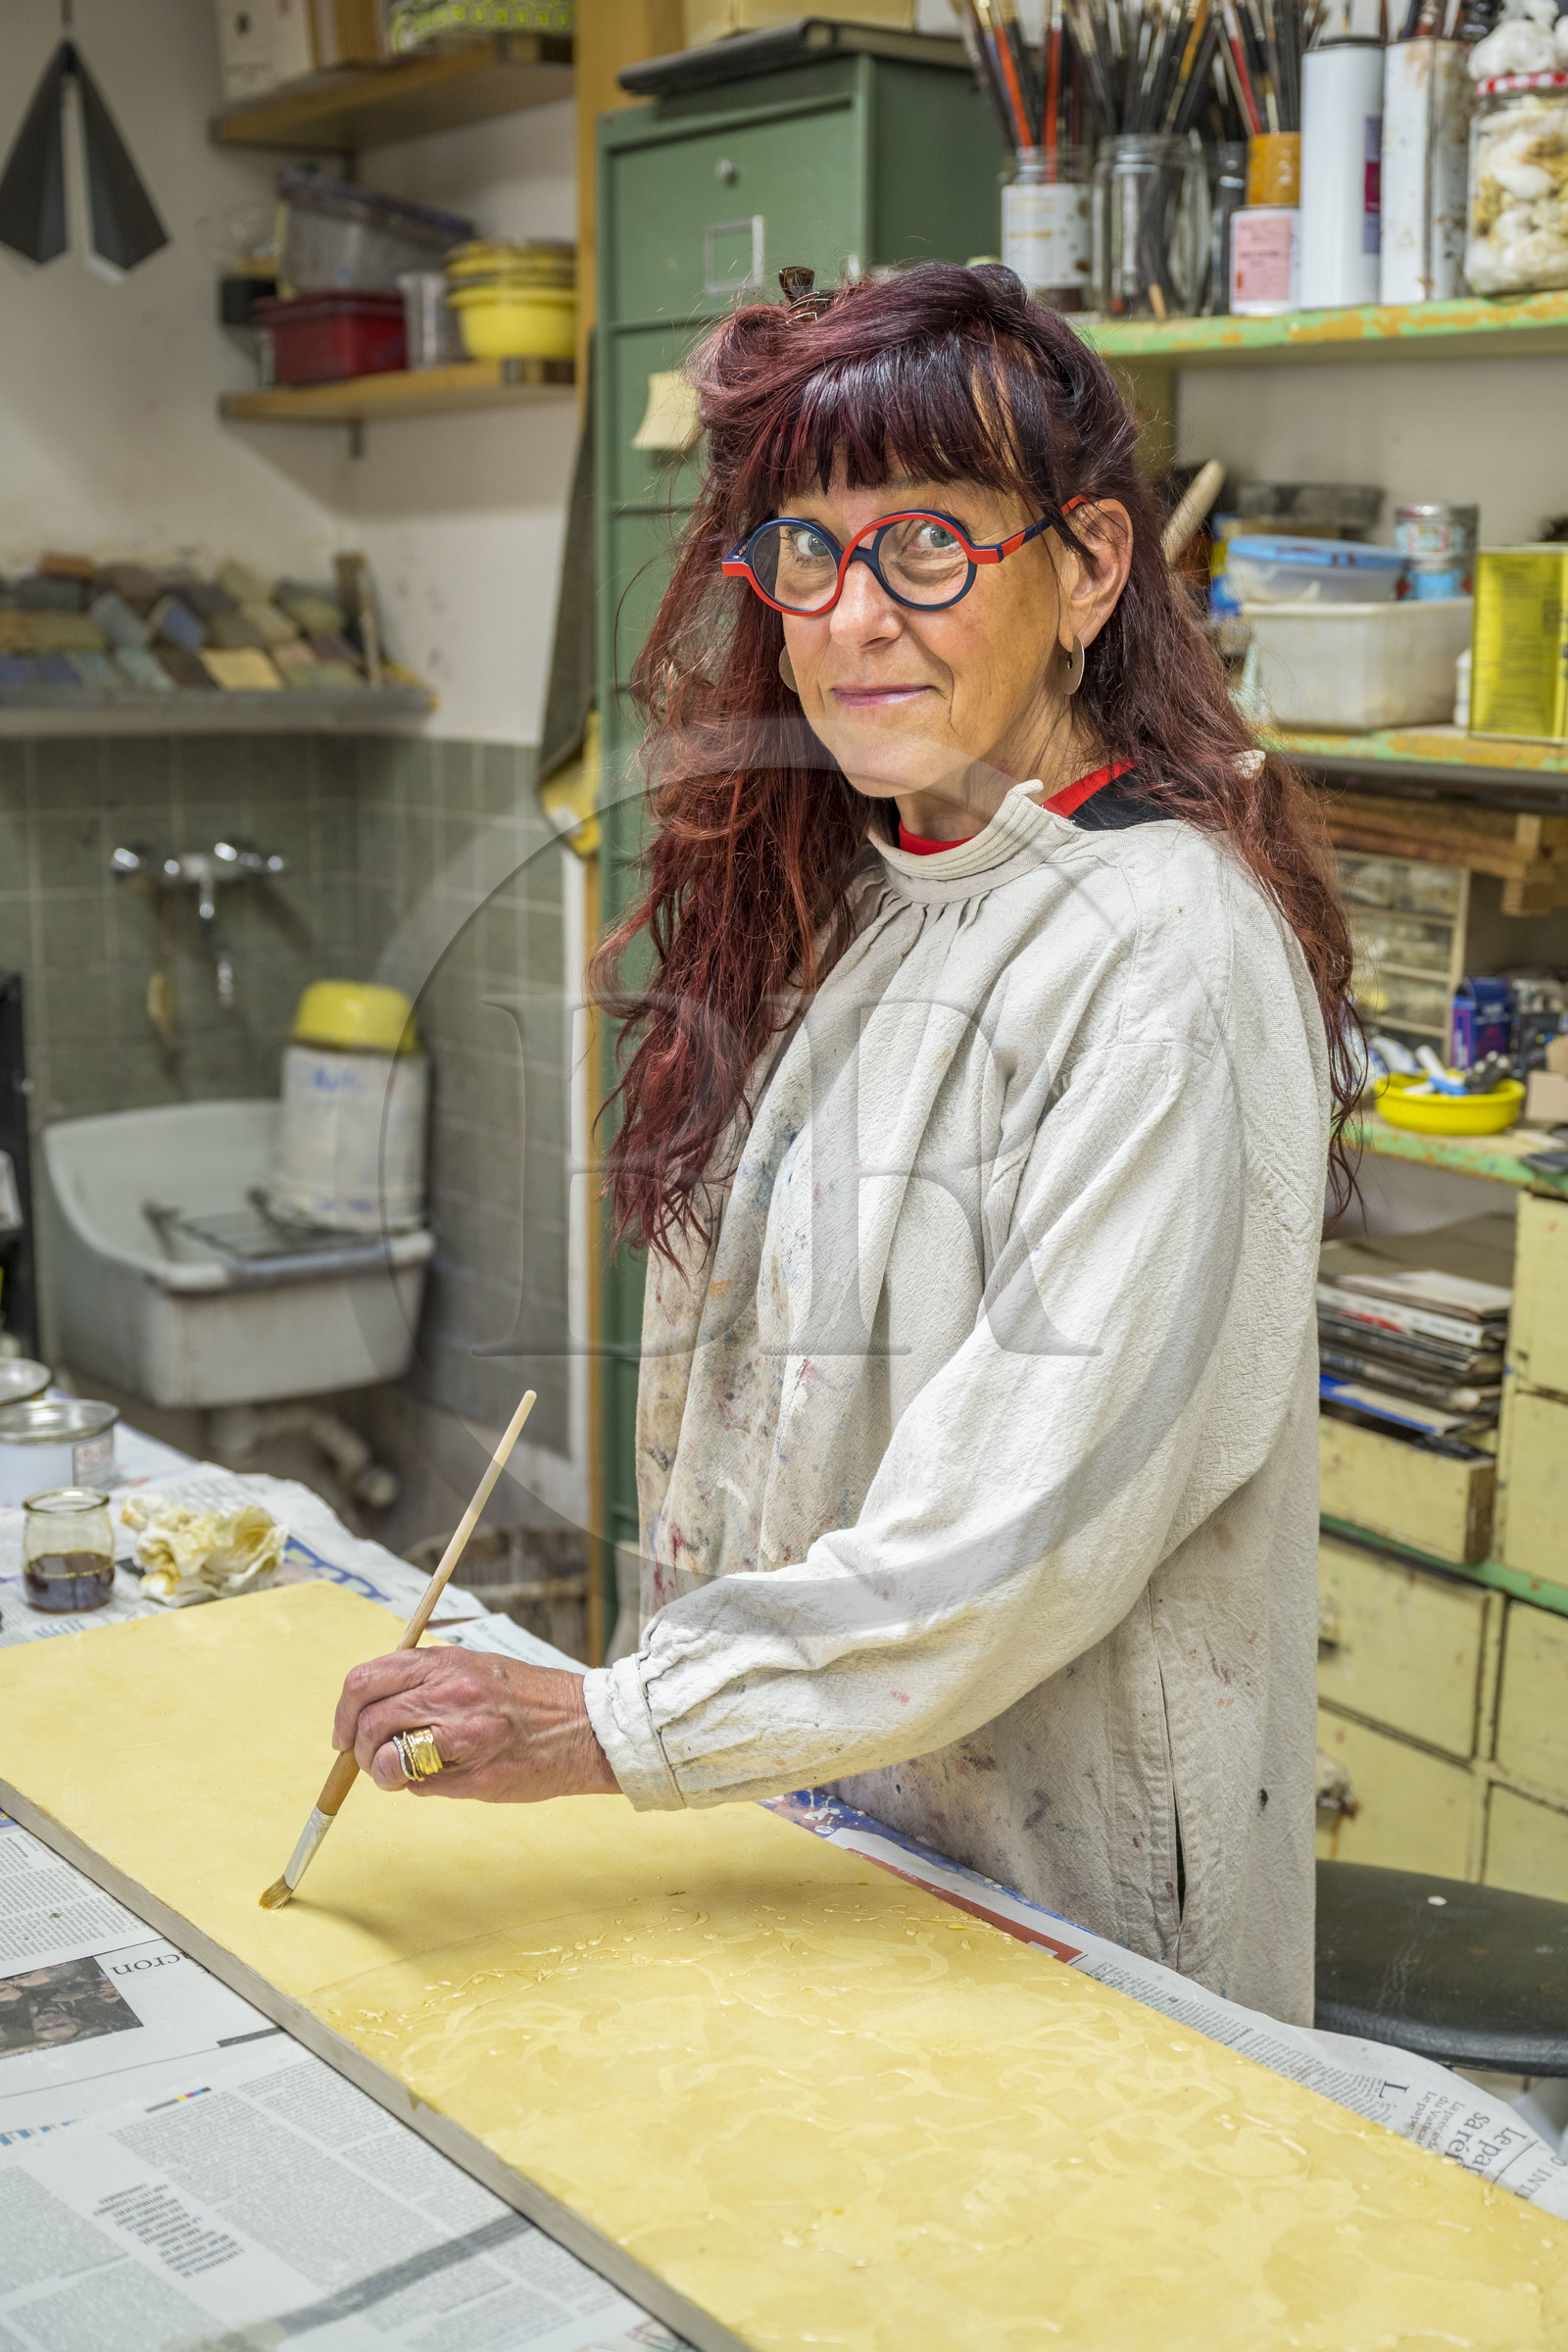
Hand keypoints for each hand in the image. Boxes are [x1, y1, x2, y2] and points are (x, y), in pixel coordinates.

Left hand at [331, 1649, 619, 1802]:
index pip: (364, 1681)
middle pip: (367, 1723)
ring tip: (406, 1772)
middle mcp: (449, 1694)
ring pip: (385, 1760)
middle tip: (373, 1759)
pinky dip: (418, 1788)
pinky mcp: (475, 1777)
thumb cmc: (527, 1698)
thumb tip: (372, 1711)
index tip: (344, 1734)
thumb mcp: (474, 1667)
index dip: (343, 1713)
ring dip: (384, 1773)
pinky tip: (444, 1777)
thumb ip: (425, 1681)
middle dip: (358, 1749)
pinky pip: (420, 1787)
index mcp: (444, 1663)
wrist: (585, 1726)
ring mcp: (462, 1737)